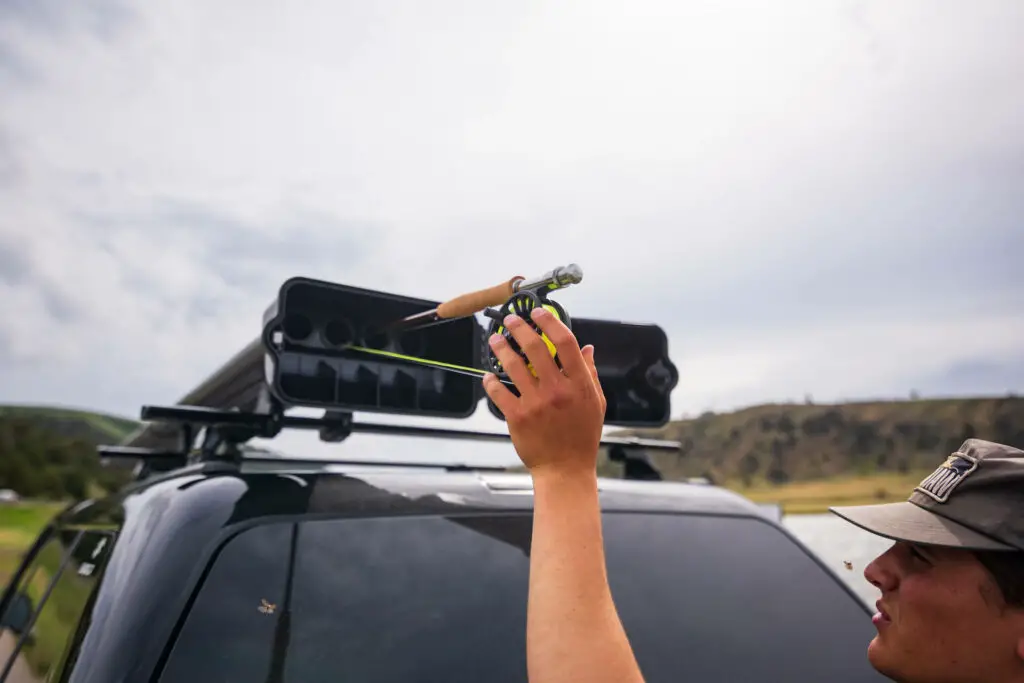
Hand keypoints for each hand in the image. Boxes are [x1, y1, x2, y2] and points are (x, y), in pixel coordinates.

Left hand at [482, 306, 605, 477]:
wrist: (565, 469)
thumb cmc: (582, 437)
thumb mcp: (596, 403)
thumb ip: (590, 374)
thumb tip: (587, 349)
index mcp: (579, 384)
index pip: (565, 342)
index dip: (550, 322)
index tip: (538, 313)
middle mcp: (557, 390)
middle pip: (535, 347)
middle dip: (519, 328)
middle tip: (510, 321)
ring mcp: (536, 403)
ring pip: (513, 365)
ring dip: (501, 348)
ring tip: (495, 340)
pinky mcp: (518, 417)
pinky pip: (499, 393)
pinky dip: (490, 381)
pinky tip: (488, 376)